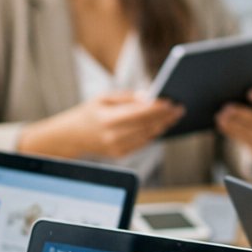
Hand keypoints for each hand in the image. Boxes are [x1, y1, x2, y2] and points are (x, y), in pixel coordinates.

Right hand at [20, 91, 183, 158]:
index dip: (157, 108)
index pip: (139, 113)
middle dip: (165, 117)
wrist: (71, 136)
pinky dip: (153, 134)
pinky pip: (142, 144)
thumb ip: (127, 97)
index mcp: (108, 118)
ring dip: (163, 126)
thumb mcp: (103, 98)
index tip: (171, 102)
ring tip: (174, 116)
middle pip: (146, 125)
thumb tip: (149, 97)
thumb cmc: (89, 112)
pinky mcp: (120, 155)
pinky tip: (162, 126)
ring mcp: (117, 147)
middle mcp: (113, 135)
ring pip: (147, 136)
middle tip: (180, 108)